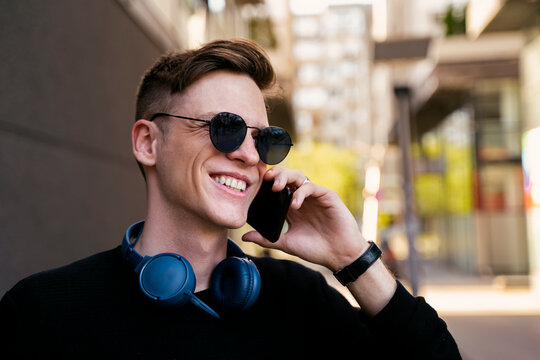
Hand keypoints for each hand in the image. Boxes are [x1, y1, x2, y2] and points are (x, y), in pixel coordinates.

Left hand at [242, 166, 368, 271]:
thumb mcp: (286, 244)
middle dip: (276, 174)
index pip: (278, 188)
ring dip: (286, 178)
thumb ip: (266, 239)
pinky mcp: (327, 196)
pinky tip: (294, 205)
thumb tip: (244, 237)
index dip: (267, 183)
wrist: (339, 255)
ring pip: (299, 176)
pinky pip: (311, 187)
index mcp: (292, 206)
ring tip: (277, 187)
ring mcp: (314, 196)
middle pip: (287, 177)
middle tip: (266, 179)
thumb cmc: (315, 249)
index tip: (255, 184)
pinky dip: (301, 193)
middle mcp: (302, 198)